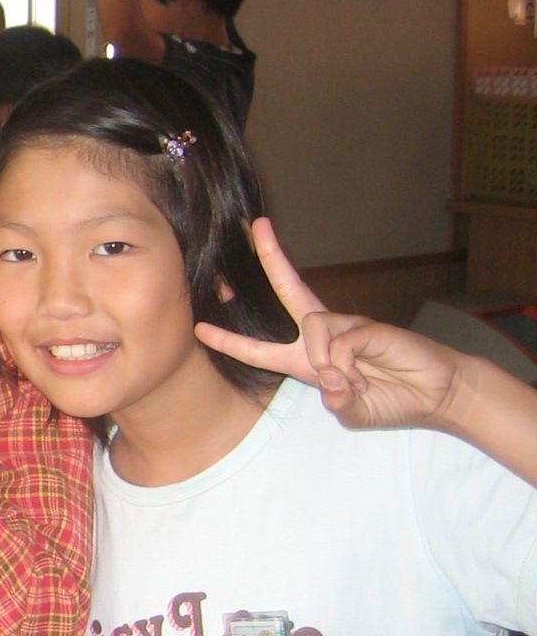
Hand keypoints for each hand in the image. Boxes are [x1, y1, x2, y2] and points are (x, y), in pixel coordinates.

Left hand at [195, 218, 459, 429]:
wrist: (436, 394)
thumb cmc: (392, 400)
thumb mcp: (351, 411)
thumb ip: (336, 400)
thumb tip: (329, 382)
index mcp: (306, 359)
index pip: (259, 348)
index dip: (229, 339)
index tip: (199, 327)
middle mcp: (322, 335)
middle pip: (288, 288)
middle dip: (270, 256)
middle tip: (252, 225)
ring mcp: (346, 326)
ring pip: (313, 329)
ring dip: (329, 363)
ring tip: (353, 383)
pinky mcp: (368, 326)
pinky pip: (340, 340)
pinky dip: (347, 363)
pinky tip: (367, 375)